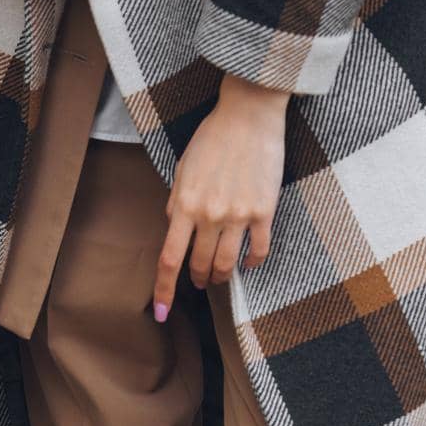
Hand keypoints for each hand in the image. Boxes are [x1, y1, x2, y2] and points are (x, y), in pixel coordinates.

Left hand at [153, 75, 287, 318]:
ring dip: (221, 277)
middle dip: (198, 280)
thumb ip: (177, 202)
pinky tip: (248, 264)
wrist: (250, 114)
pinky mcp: (264, 211)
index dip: (164, 290)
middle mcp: (210, 215)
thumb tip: (175, 228)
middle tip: (200, 281)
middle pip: (200, 266)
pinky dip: (253, 263)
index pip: (169, 259)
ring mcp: (239, 215)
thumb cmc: (213, 138)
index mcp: (185, 205)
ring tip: (219, 277)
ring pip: (227, 265)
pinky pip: (258, 250)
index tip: (162, 311)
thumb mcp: (183, 169)